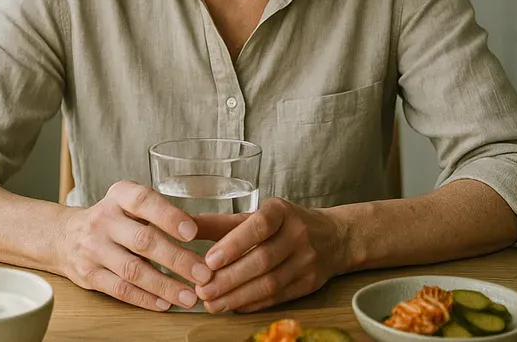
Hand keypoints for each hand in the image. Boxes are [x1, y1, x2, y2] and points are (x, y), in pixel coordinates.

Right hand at [55, 180, 215, 311]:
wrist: (63, 236)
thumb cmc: (111, 219)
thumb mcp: (128, 204)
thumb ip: (159, 214)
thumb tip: (205, 233)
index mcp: (119, 196)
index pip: (144, 201)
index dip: (169, 216)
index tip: (193, 232)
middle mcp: (103, 219)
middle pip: (143, 241)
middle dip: (177, 260)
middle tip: (204, 274)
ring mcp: (93, 248)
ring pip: (133, 270)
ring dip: (165, 286)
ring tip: (190, 296)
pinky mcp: (89, 274)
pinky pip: (120, 289)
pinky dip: (145, 298)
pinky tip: (165, 303)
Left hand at [194, 197, 350, 312]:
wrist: (334, 237)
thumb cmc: (284, 224)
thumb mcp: (256, 215)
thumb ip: (219, 223)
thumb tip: (182, 227)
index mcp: (282, 211)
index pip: (259, 226)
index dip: (234, 244)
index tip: (209, 260)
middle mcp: (298, 234)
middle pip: (262, 260)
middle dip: (229, 278)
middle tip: (202, 290)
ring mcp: (307, 260)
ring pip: (270, 283)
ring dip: (237, 296)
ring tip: (211, 303)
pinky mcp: (309, 283)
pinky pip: (277, 297)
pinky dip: (252, 303)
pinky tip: (233, 306)